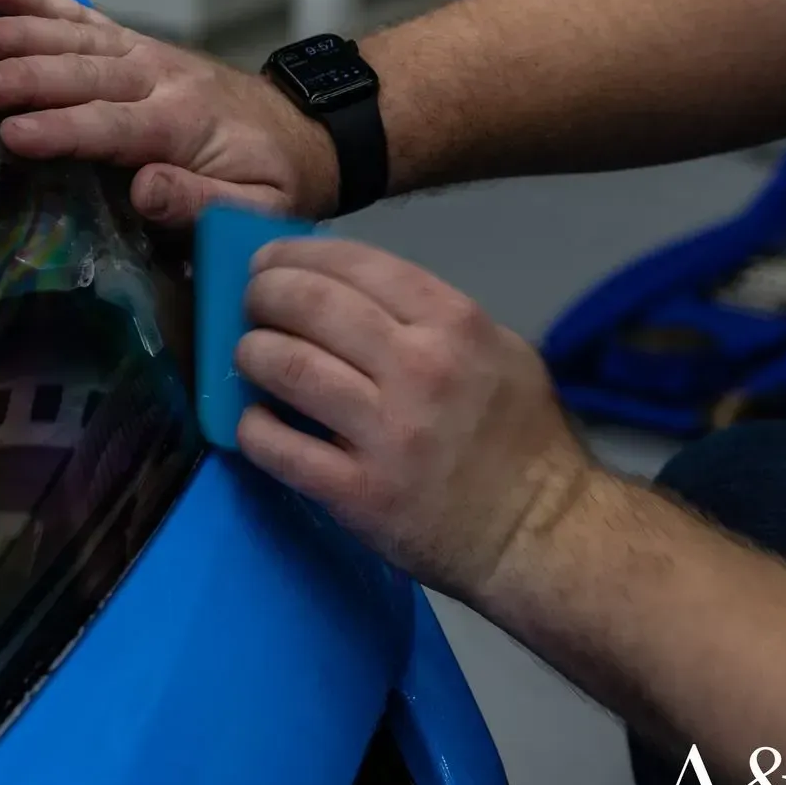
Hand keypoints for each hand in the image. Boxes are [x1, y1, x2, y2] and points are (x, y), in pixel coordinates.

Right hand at [0, 0, 340, 226]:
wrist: (307, 131)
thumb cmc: (274, 181)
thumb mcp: (257, 209)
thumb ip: (201, 202)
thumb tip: (142, 191)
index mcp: (184, 124)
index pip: (112, 126)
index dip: (62, 129)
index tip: (11, 134)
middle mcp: (159, 77)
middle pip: (82, 74)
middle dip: (22, 77)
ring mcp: (146, 54)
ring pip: (75, 38)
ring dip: (18, 33)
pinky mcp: (137, 44)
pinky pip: (84, 18)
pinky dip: (39, 2)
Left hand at [233, 235, 595, 603]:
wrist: (537, 531)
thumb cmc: (517, 436)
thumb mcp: (496, 350)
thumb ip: (426, 316)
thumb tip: (341, 288)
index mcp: (453, 324)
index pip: (355, 263)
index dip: (297, 254)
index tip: (268, 261)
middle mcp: (419, 368)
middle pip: (310, 304)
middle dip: (264, 294)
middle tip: (250, 305)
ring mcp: (387, 432)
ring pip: (287, 366)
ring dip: (250, 353)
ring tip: (247, 356)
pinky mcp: (358, 492)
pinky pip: (278, 446)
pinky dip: (252, 426)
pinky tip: (253, 420)